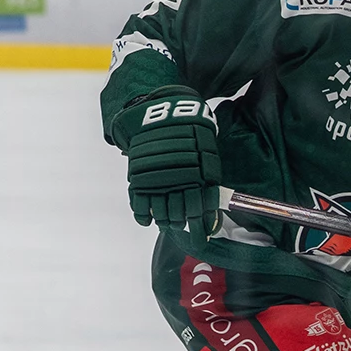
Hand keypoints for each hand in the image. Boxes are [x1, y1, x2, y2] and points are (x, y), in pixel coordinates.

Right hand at [111, 89, 221, 233]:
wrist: (159, 114)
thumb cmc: (189, 133)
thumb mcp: (206, 153)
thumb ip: (207, 180)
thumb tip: (212, 205)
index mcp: (197, 178)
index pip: (199, 211)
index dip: (200, 227)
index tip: (201, 236)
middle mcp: (176, 183)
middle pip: (178, 216)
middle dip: (180, 224)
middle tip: (182, 227)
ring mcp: (155, 182)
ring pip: (159, 214)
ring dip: (164, 221)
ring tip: (166, 223)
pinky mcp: (137, 178)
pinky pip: (139, 204)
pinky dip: (142, 215)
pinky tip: (147, 219)